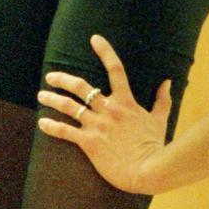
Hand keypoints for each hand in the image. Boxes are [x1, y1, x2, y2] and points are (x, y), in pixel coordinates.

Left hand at [36, 33, 170, 193]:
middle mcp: (109, 109)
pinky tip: (41, 122)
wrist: (148, 169)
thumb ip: (162, 100)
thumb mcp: (160, 119)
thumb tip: (167, 82)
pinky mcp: (89, 142)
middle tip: (51, 76)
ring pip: (69, 106)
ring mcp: (97, 125)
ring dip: (52, 99)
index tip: (95, 39)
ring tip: (41, 95)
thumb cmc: (155, 145)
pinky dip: (51, 126)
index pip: (115, 69)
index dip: (105, 51)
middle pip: (82, 87)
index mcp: (126, 102)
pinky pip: (65, 131)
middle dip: (63, 79)